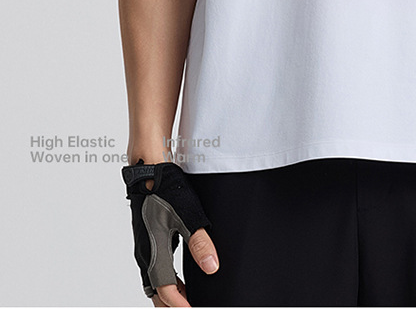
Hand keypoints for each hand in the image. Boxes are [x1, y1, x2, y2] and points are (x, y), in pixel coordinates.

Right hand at [122, 160, 217, 304]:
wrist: (148, 170)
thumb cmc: (165, 190)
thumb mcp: (188, 216)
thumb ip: (200, 243)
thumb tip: (212, 267)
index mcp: (154, 253)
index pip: (166, 292)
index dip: (181, 305)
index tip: (195, 311)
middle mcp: (145, 254)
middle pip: (156, 292)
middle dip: (172, 304)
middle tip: (190, 307)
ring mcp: (143, 246)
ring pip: (152, 281)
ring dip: (168, 292)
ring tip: (187, 297)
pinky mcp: (145, 238)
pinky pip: (152, 268)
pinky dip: (164, 279)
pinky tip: (177, 275)